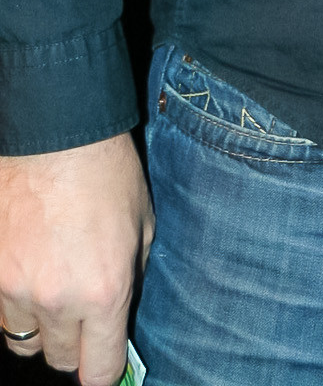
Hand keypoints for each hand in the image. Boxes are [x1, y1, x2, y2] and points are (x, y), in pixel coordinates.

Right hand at [0, 133, 153, 383]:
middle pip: (56, 359)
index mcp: (104, 292)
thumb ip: (131, 278)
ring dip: (36, 321)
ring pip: (20, 338)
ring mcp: (13, 289)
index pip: (98, 370)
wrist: (54, 130)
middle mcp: (57, 301)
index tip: (102, 363)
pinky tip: (27, 264)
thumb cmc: (106, 170)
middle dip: (71, 341)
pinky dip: (10, 298)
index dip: (102, 370)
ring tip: (50, 280)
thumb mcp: (141, 225)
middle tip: (78, 309)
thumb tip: (121, 315)